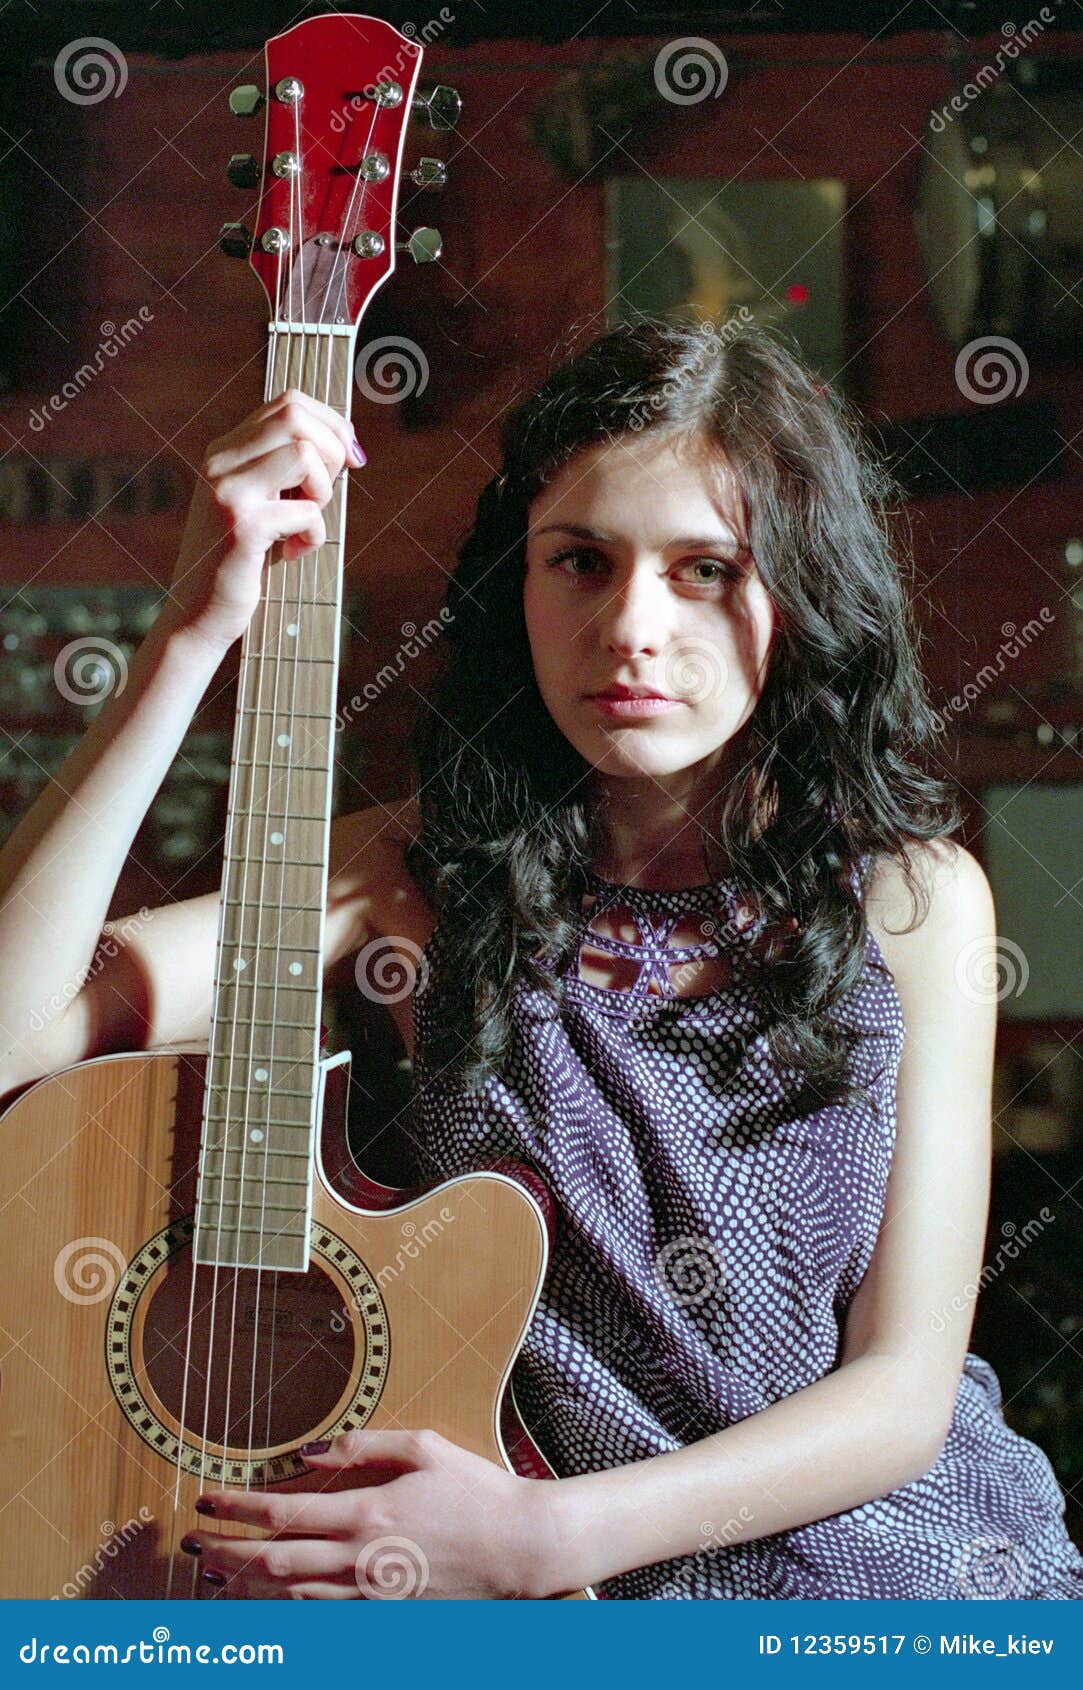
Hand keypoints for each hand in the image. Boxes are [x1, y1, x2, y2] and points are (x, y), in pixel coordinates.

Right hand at [164, 388, 364, 653]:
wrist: (198, 614)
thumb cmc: (242, 561)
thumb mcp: (264, 505)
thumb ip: (289, 472)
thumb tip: (347, 444)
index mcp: (226, 450)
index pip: (288, 403)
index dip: (331, 423)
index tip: (350, 458)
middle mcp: (220, 461)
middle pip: (295, 415)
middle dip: (331, 452)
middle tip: (322, 495)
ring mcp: (228, 491)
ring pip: (303, 453)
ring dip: (321, 492)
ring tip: (302, 523)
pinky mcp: (242, 526)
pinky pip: (306, 511)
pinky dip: (313, 535)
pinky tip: (292, 554)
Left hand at [180, 1427, 563, 1599]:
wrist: (520, 1548)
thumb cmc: (476, 1490)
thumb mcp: (424, 1447)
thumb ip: (363, 1446)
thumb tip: (309, 1450)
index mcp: (369, 1512)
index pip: (285, 1513)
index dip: (239, 1508)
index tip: (208, 1500)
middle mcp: (362, 1560)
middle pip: (274, 1562)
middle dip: (226, 1553)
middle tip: (190, 1545)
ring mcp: (373, 1595)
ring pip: (291, 1596)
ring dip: (245, 1586)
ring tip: (212, 1575)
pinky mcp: (386, 1615)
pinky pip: (323, 1616)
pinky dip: (287, 1610)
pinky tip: (267, 1601)